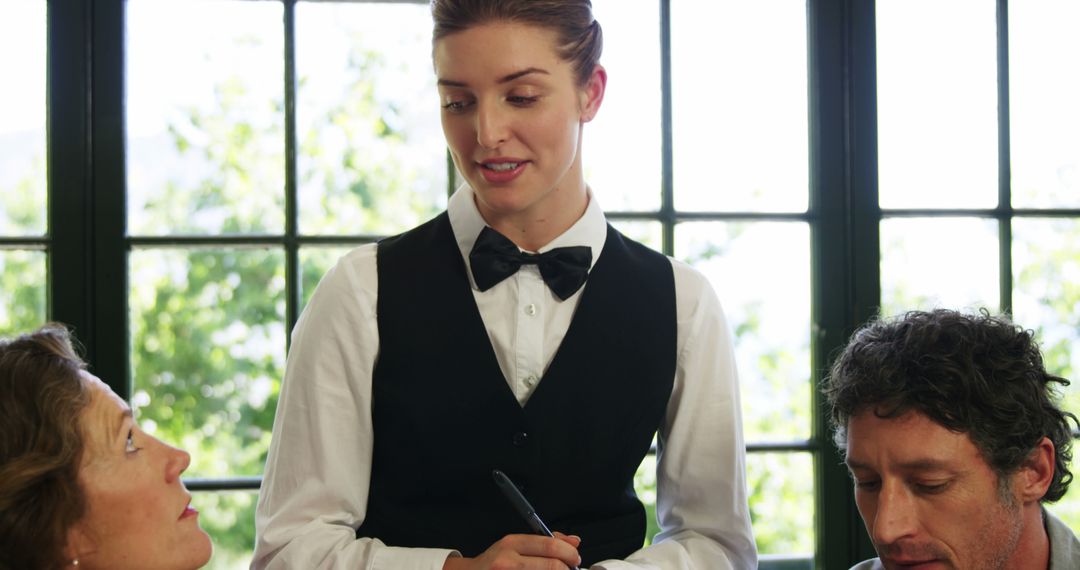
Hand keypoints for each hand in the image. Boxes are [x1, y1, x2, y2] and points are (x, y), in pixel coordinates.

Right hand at [443, 532, 581, 569]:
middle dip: (568, 569)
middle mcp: (508, 562)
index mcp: (511, 544)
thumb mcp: (514, 546)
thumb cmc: (494, 563)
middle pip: (553, 565)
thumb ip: (545, 542)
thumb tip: (574, 541)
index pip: (550, 545)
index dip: (569, 553)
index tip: (575, 558)